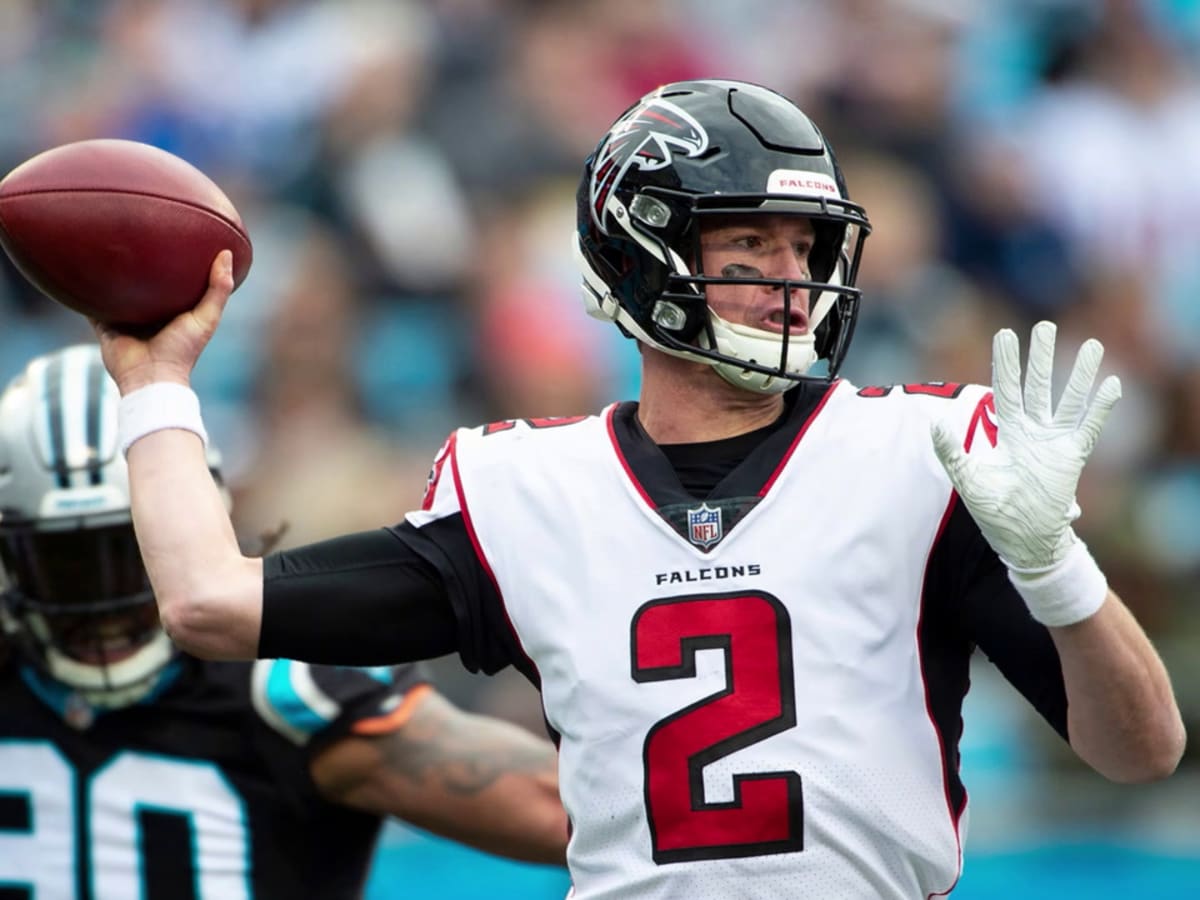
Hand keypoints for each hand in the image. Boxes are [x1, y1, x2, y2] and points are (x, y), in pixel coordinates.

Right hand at [92, 250, 234, 394]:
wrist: (150, 377)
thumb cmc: (182, 350)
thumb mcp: (207, 317)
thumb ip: (219, 289)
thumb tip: (226, 253)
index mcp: (173, 311)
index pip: (174, 282)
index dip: (175, 263)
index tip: (176, 237)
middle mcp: (149, 313)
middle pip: (143, 284)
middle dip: (140, 265)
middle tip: (138, 234)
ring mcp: (125, 318)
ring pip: (117, 290)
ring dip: (112, 274)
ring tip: (106, 244)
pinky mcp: (105, 324)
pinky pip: (92, 304)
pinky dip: (88, 289)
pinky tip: (82, 268)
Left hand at [930, 321, 1120, 571]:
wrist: (1022, 539)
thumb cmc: (994, 511)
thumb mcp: (967, 479)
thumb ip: (951, 451)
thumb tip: (933, 424)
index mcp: (1007, 431)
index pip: (1006, 389)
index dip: (1006, 363)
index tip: (1006, 334)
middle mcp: (1033, 431)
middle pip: (1038, 386)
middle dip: (1041, 357)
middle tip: (1046, 326)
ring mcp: (1055, 442)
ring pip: (1069, 400)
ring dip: (1079, 374)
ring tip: (1092, 345)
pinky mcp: (1073, 458)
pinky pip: (1090, 427)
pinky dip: (1101, 407)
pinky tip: (1111, 384)